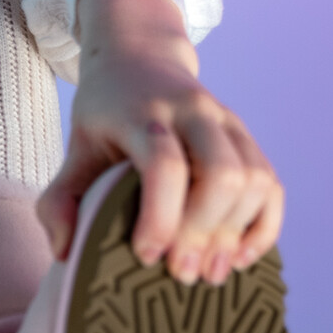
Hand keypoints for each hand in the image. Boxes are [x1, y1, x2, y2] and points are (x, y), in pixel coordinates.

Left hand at [36, 0, 283, 285]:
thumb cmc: (106, 112)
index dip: (160, 217)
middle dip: (205, 231)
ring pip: (253, 178)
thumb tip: (63, 252)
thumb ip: (60, 198)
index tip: (146, 255)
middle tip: (182, 273)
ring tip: (210, 273)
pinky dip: (263, 224)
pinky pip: (271, 183)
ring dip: (236, 232)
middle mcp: (192, 111)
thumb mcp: (76, 145)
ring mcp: (226, 121)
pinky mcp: (246, 136)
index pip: (164, 165)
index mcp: (144, 113)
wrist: (140, 58)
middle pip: (221, 172)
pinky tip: (239, 256)